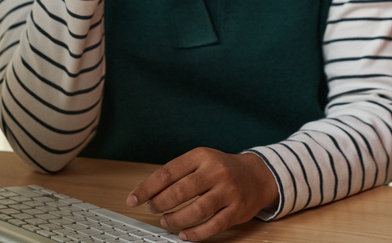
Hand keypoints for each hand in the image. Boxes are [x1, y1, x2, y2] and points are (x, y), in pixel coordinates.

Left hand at [126, 148, 276, 240]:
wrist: (258, 175)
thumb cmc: (222, 169)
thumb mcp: (201, 160)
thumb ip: (178, 174)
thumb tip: (149, 193)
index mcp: (202, 156)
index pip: (168, 172)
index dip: (147, 188)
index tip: (133, 199)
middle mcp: (216, 171)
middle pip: (181, 191)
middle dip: (160, 204)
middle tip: (153, 210)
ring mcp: (228, 191)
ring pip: (197, 210)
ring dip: (176, 219)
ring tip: (167, 222)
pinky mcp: (237, 210)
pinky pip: (213, 226)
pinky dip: (195, 233)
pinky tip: (184, 235)